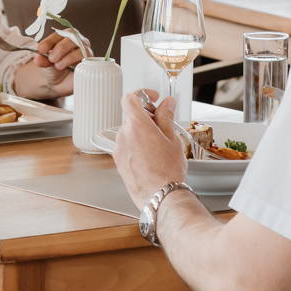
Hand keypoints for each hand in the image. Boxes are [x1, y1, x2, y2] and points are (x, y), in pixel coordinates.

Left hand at [33, 30, 89, 71]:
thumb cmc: (54, 68)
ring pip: (82, 50)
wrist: (60, 82)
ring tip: (58, 66)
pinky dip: (79, 65)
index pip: (60, 34)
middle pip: (73, 39)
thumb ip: (43, 60)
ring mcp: (86, 53)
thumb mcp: (46, 63)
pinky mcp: (91, 65)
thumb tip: (38, 59)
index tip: (41, 49)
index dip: (50, 41)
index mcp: (66, 37)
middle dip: (60, 48)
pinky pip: (89, 63)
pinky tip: (71, 70)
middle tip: (51, 58)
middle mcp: (78, 42)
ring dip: (69, 57)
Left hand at [112, 89, 187, 209]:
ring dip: (142, 132)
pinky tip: (151, 156)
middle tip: (162, 125)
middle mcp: (123, 135)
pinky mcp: (118, 161)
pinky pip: (127, 145)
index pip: (130, 98)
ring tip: (159, 145)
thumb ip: (166, 117)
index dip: (142, 94)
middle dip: (147, 117)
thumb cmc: (168, 171)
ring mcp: (119, 149)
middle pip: (131, 116)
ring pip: (129, 132)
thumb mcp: (172, 139)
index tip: (152, 98)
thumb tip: (167, 104)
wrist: (161, 196)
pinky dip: (137, 144)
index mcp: (136, 125)